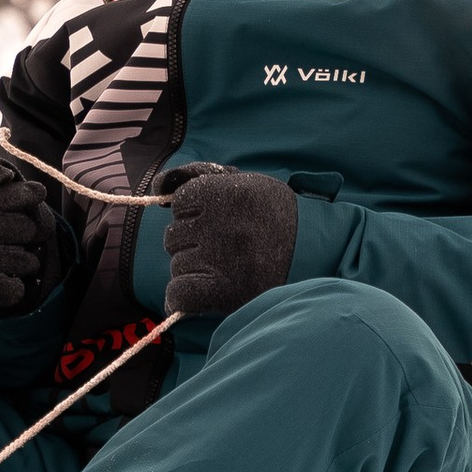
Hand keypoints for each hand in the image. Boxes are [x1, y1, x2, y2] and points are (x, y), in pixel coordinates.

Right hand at [0, 158, 64, 316]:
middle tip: (31, 234)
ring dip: (24, 260)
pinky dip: (13, 287)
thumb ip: (6, 183)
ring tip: (29, 261)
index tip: (39, 194)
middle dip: (24, 229)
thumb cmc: (6, 230)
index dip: (12, 193)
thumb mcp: (10, 201)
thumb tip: (3, 176)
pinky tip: (17, 283)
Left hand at [159, 162, 298, 317]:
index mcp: (222, 192)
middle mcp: (218, 224)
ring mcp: (218, 258)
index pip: (178, 203)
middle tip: (225, 248)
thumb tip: (157, 187)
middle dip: (193, 242)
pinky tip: (204, 291)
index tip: (219, 221)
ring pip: (177, 265)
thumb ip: (198, 174)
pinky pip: (178, 293)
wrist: (314, 251)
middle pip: (173, 236)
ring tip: (228, 268)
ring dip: (195, 269)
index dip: (195, 214)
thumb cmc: (274, 214)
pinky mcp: (221, 290)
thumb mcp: (243, 181)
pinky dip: (183, 297)